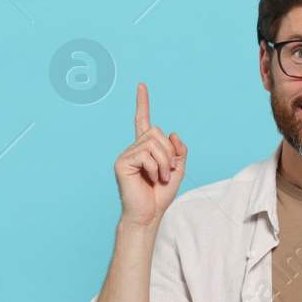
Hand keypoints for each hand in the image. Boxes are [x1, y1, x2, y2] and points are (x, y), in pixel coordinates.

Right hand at [113, 82, 185, 228]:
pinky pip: (145, 155)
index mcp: (145, 148)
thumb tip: (172, 133)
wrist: (148, 215)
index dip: (142, 103)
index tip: (141, 86)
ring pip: (153, 143)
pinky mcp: (122, 163)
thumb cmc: (160, 195)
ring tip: (162, 177)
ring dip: (165, 162)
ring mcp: (126, 155)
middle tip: (168, 171)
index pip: (142, 121)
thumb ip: (179, 151)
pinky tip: (153, 178)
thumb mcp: (177, 170)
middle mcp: (133, 148)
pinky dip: (156, 168)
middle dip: (169, 152)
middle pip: (156, 132)